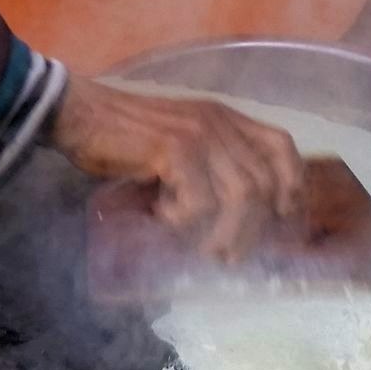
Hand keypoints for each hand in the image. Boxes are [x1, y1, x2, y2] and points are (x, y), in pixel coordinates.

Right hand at [49, 76, 305, 261]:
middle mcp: (218, 122)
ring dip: (227, 234)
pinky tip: (162, 218)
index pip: (280, 146)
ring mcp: (198, 134)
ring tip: (206, 251)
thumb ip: (204, 168)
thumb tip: (227, 221)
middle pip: (263, 182)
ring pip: (240, 196)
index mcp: (224, 117)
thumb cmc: (121, 135)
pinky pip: (198, 201)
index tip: (283, 220)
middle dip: (253, 229)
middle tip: (230, 256)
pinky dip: (184, 221)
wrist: (79, 113)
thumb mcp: (176, 145)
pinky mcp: (173, 150)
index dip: (291, 185)